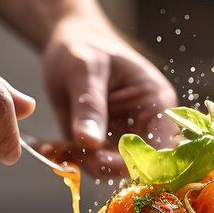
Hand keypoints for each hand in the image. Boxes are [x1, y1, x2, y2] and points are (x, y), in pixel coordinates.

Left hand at [42, 16, 176, 176]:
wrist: (68, 43)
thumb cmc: (83, 46)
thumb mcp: (85, 70)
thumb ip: (89, 106)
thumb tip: (90, 143)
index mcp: (157, 104)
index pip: (161, 147)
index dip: (137, 161)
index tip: (101, 161)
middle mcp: (146, 125)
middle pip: (137, 165)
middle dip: (103, 166)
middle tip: (72, 154)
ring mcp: (124, 137)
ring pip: (111, 170)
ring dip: (83, 164)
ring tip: (56, 147)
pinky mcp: (103, 144)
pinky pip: (91, 163)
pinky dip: (71, 160)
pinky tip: (52, 147)